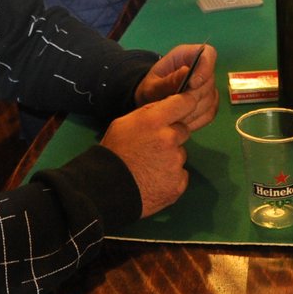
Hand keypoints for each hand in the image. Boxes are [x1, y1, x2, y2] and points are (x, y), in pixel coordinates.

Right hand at [101, 93, 197, 217]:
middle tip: (154, 146)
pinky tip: (154, 179)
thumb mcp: (123, 123)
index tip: (185, 106)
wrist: (107, 190)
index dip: (185, 104)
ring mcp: (175, 163)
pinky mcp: (178, 183)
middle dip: (173, 135)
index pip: (184, 103)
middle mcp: (169, 139)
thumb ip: (148, 113)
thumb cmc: (113, 154)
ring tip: (150, 166)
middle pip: (183, 131)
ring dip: (170, 158)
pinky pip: (180, 174)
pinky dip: (171, 177)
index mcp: (155, 121)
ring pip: (180, 154)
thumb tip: (166, 106)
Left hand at [136, 44, 218, 130]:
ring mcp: (207, 87)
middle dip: (194, 96)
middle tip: (176, 107)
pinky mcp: (208, 103)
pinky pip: (210, 113)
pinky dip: (197, 120)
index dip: (205, 67)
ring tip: (175, 117)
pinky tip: (182, 122)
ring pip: (211, 99)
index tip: (192, 84)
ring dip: (194, 111)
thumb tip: (186, 71)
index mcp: (187, 56)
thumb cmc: (150, 88)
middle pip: (210, 81)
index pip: (208, 54)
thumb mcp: (152, 85)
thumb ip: (168, 80)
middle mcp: (201, 69)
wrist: (149, 102)